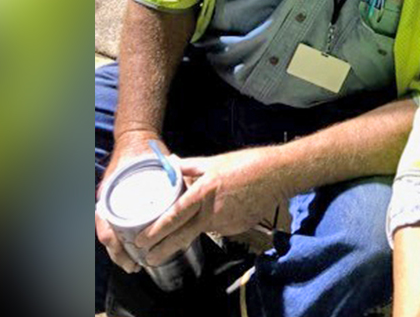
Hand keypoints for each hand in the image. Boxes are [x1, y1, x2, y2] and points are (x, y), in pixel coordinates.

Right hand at [95, 130, 165, 273]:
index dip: (115, 246)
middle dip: (119, 255)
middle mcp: (106, 200)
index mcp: (111, 193)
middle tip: (134, 267)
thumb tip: (183, 178)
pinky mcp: (115, 206)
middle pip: (107, 235)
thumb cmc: (143, 151)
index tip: (129, 257)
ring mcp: (109, 203)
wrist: (134, 138)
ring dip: (119, 252)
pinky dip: (120, 242)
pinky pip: (114, 227)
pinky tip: (131, 253)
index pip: (105, 226)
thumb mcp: (154, 161)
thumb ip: (169, 170)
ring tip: (134, 265)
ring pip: (110, 234)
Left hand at [135, 146, 291, 265]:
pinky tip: (230, 206)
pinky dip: (219, 220)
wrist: (278, 175)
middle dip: (163, 249)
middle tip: (148, 258)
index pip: (174, 216)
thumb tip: (171, 164)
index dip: (156, 230)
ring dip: (199, 225)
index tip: (141, 240)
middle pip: (183, 235)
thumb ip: (190, 166)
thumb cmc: (247, 164)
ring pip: (204, 228)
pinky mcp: (237, 229)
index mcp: (203, 193)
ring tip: (217, 204)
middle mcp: (212, 212)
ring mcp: (226, 223)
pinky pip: (221, 227)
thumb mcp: (215, 161)